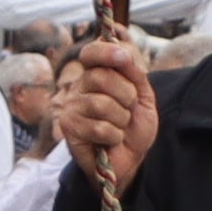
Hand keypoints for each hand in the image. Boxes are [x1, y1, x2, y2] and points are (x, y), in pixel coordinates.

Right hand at [51, 33, 159, 190]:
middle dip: (126, 95)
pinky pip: (98, 127)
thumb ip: (135, 74)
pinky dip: (114, 135)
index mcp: (96, 74)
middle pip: (100, 77)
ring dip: (121, 119)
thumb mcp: (143, 97)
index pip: (91, 52)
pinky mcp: (68, 126)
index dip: (105, 51)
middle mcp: (79, 86)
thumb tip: (123, 51)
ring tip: (120, 126)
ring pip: (100, 104)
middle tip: (128, 108)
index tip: (124, 58)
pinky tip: (110, 139)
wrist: (130, 160)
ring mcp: (71, 106)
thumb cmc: (133, 127)